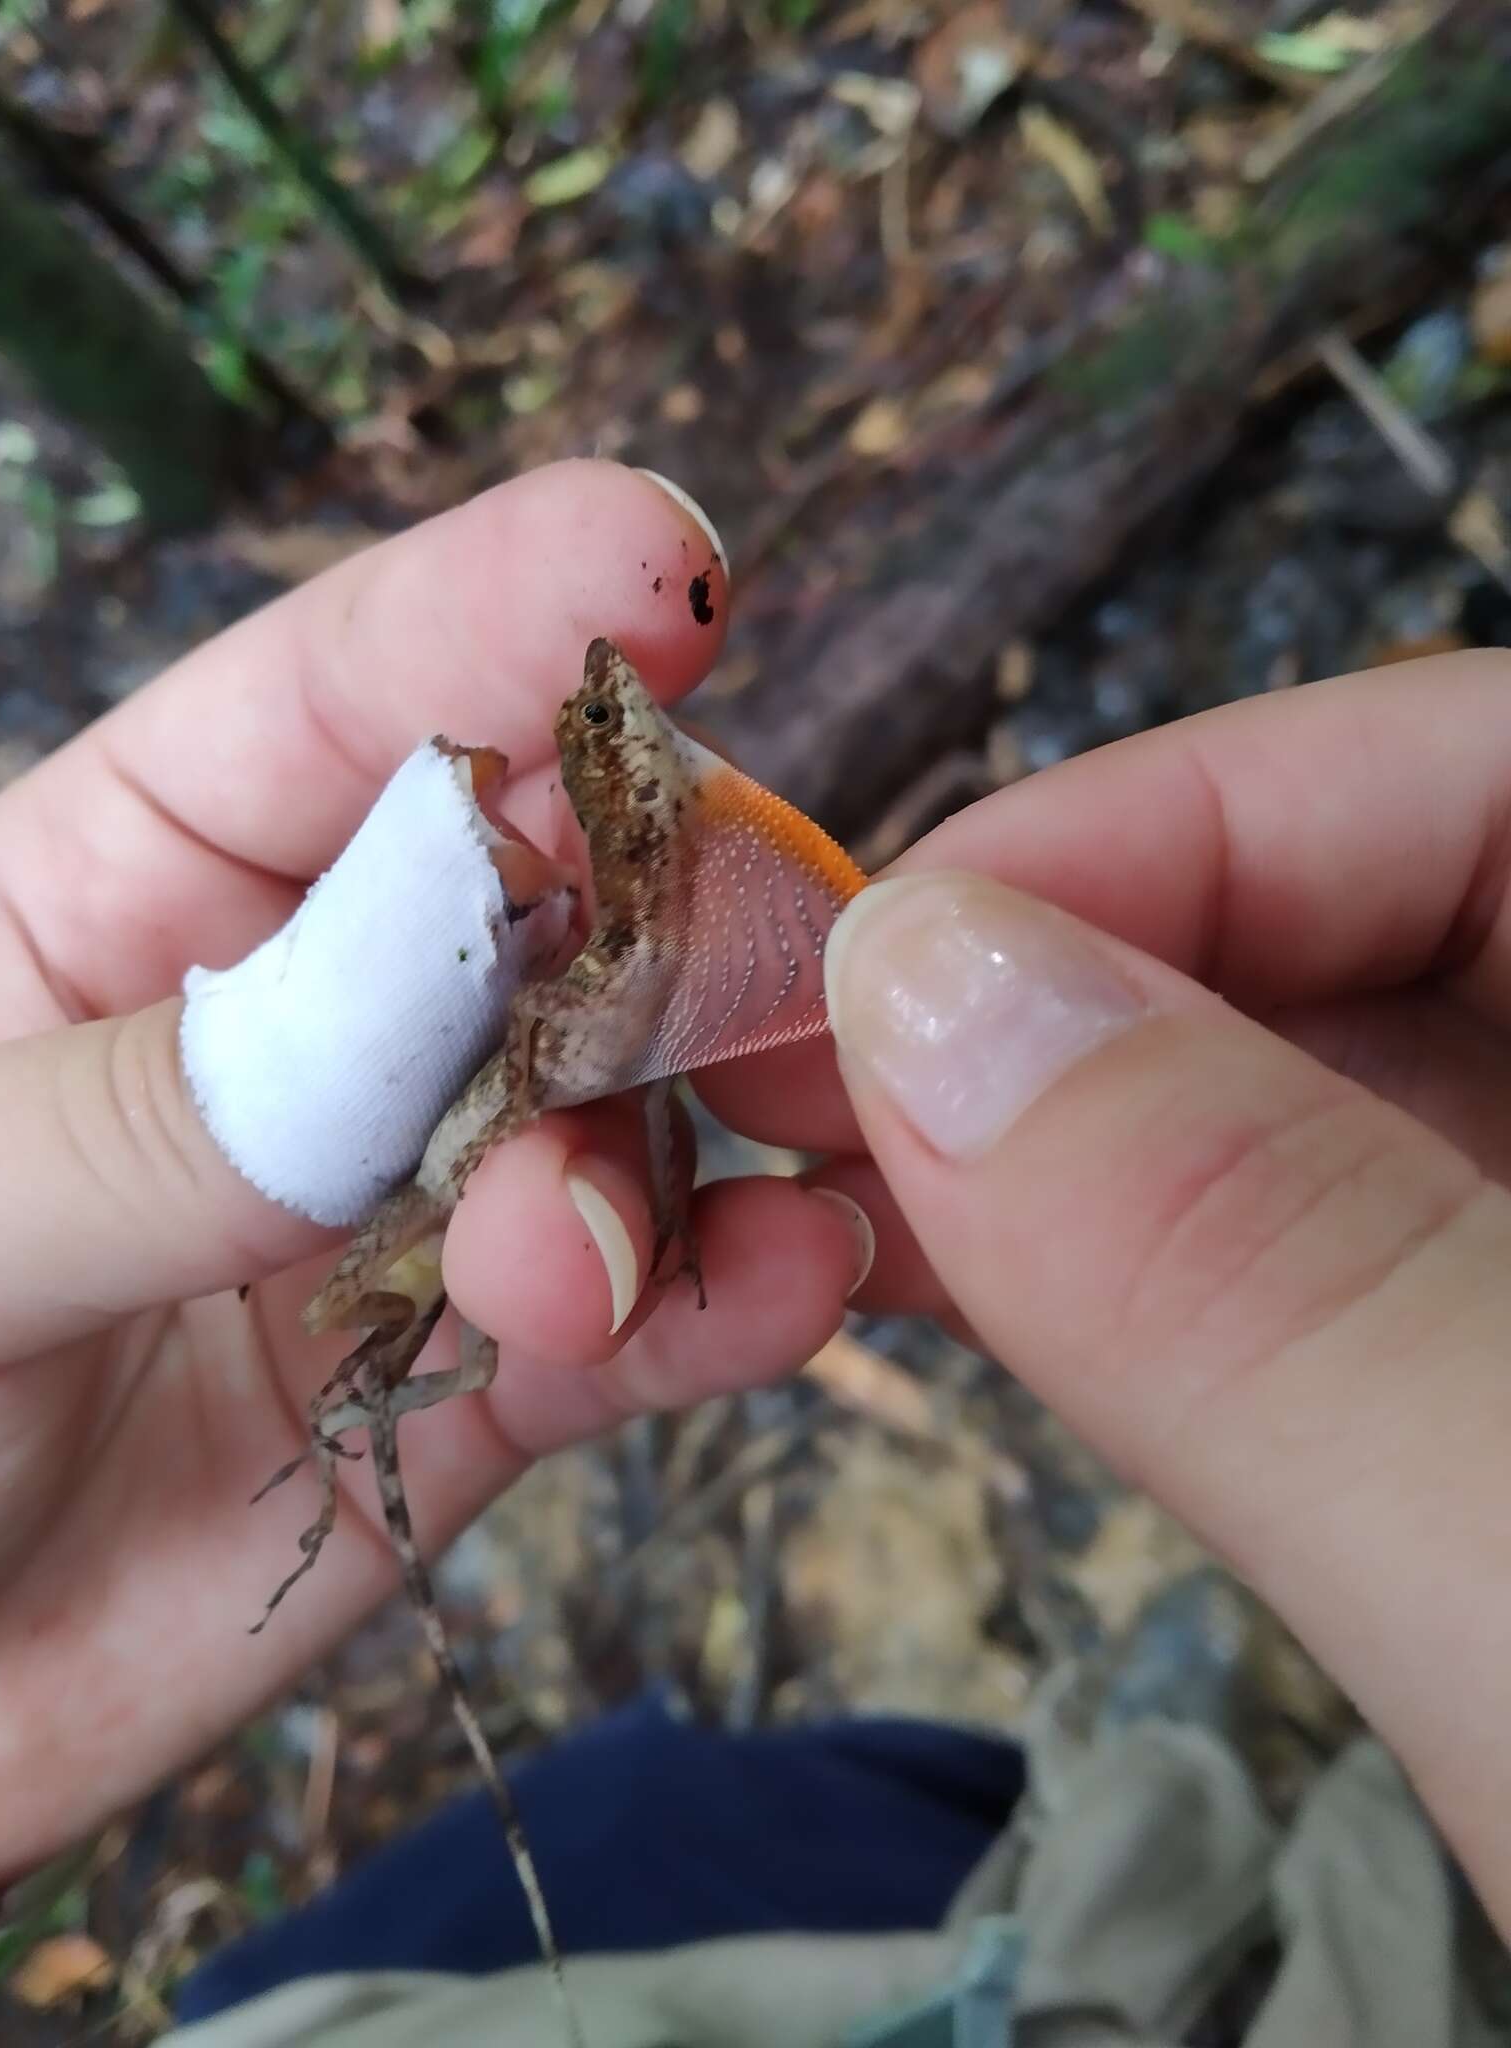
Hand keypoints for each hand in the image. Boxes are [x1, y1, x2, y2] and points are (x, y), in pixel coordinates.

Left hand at [0, 461, 864, 1886]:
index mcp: (119, 894)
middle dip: (661, 900)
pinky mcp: (475, 1380)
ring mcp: (400, 1200)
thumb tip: (430, 987)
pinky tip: (789, 1279)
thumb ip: (154, 1111)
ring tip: (655, 1224)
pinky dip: (728, 1292)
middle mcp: (301, 1022)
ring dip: (681, 1133)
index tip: (665, 565)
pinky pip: (637, 1312)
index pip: (336, 704)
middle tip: (770, 944)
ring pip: (613, 1106)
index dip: (505, 616)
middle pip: (536, 892)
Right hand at [702, 649, 1510, 1934]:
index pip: (1490, 763)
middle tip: (811, 1095)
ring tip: (842, 1185)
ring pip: (1321, 1088)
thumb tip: (923, 993)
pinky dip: (1122, 1254)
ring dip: (1064, 1125)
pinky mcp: (1508, 1389)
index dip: (1167, 821)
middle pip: (1388, 912)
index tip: (883, 968)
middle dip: (1079, 980)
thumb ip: (1284, 1286)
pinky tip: (965, 1271)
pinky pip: (1305, 1251)